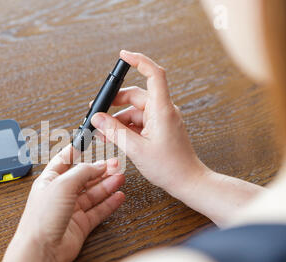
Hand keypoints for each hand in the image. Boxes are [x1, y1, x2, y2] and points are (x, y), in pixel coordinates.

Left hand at [0, 145, 124, 261]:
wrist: (41, 250)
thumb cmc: (41, 219)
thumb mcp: (62, 185)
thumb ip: (82, 172)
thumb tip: (97, 165)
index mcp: (49, 180)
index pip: (65, 160)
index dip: (77, 150)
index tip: (89, 141)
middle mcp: (60, 194)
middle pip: (84, 177)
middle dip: (99, 169)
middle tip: (115, 163)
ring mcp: (71, 210)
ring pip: (93, 193)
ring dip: (107, 185)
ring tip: (120, 177)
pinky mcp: (81, 225)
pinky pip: (98, 211)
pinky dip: (109, 203)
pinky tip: (118, 196)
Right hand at [91, 50, 207, 195]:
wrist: (188, 182)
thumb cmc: (169, 167)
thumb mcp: (136, 149)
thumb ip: (114, 131)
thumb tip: (98, 118)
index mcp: (162, 110)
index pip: (154, 75)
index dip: (139, 61)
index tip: (123, 55)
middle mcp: (163, 111)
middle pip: (136, 96)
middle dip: (115, 102)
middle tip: (98, 112)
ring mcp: (161, 120)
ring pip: (135, 111)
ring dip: (117, 119)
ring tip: (102, 132)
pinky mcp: (159, 129)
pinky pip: (139, 122)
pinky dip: (125, 127)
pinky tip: (113, 136)